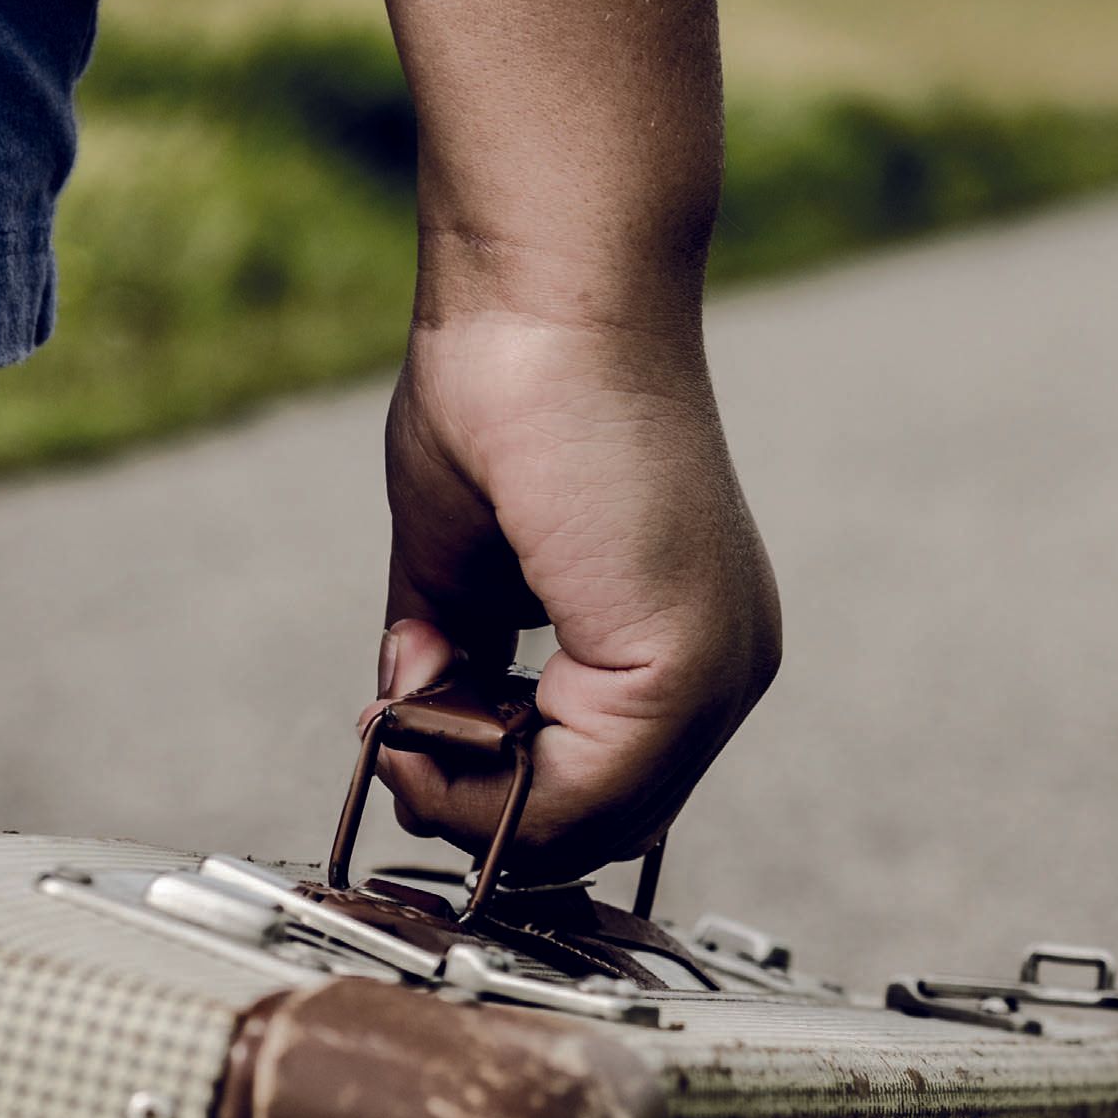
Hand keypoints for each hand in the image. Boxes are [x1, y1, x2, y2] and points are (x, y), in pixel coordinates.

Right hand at [364, 301, 779, 878]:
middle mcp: (720, 665)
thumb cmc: (506, 390)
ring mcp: (713, 668)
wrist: (544, 293)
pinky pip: (580, 791)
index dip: (494, 793)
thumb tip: (412, 724)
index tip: (407, 738)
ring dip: (474, 796)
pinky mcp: (681, 661)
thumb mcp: (467, 563)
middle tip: (397, 744)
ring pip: (589, 823)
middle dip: (477, 806)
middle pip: (598, 823)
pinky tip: (427, 711)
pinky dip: (488, 781)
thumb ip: (456, 659)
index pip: (602, 784)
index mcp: (682, 639)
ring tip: (406, 724)